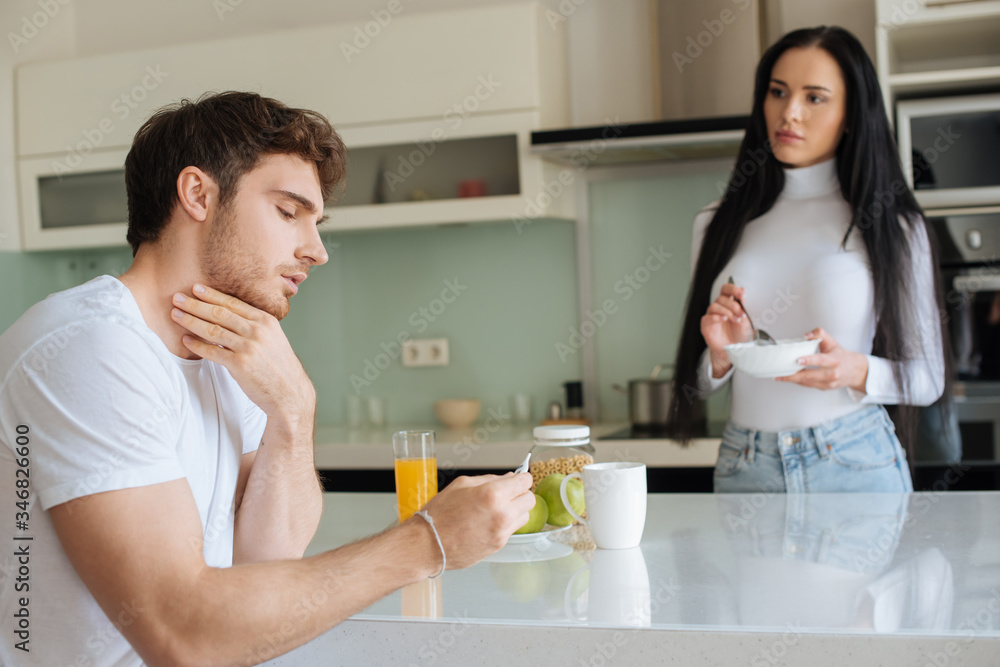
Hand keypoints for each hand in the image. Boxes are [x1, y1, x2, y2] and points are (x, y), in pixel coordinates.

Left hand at [171, 284, 314, 425]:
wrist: (290, 392)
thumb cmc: (279, 367)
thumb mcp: (273, 339)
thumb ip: (254, 327)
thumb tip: (229, 318)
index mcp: (266, 321)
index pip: (233, 303)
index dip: (212, 295)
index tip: (196, 288)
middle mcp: (257, 331)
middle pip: (219, 313)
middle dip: (195, 304)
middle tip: (177, 298)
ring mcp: (249, 347)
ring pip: (213, 330)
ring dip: (190, 321)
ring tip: (175, 315)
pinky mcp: (240, 364)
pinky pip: (212, 351)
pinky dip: (196, 345)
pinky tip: (185, 340)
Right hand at [415, 472, 534, 569]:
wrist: (429, 544)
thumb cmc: (439, 514)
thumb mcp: (461, 484)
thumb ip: (489, 479)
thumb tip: (509, 478)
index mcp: (493, 494)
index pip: (525, 481)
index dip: (521, 479)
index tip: (515, 480)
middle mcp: (502, 513)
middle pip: (530, 499)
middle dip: (520, 494)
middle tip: (507, 494)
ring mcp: (502, 531)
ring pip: (525, 516)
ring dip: (516, 510)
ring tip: (497, 509)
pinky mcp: (499, 545)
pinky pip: (512, 529)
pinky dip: (506, 524)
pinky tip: (489, 522)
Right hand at [701, 282, 752, 376]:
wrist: (734, 350)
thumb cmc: (738, 334)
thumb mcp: (745, 318)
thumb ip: (742, 305)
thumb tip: (742, 290)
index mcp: (727, 303)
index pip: (726, 289)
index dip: (732, 289)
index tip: (741, 294)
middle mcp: (718, 307)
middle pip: (721, 298)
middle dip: (733, 305)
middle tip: (742, 314)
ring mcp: (711, 315)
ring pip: (714, 306)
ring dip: (727, 312)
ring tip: (736, 320)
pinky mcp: (706, 325)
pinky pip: (708, 317)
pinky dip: (717, 317)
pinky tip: (724, 320)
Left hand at [775, 328, 868, 392]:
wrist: (854, 371)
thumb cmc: (841, 356)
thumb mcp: (832, 342)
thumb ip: (819, 334)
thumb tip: (806, 335)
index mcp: (835, 360)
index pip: (821, 360)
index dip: (810, 360)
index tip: (798, 360)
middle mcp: (832, 373)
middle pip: (811, 376)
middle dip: (794, 375)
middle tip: (781, 373)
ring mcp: (829, 383)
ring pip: (808, 382)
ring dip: (793, 380)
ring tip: (779, 376)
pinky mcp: (824, 388)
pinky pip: (809, 385)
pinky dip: (798, 381)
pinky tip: (789, 378)